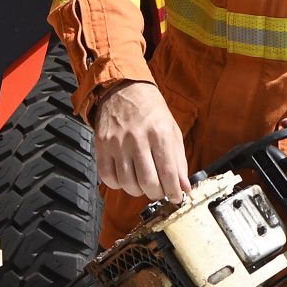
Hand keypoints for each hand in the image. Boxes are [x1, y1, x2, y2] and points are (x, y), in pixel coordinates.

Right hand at [91, 79, 190, 200]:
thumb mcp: (172, 130)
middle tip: (159, 191)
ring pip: (127, 183)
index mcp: (159, 134)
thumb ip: (178, 160)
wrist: (123, 89)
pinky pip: (107, 177)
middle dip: (156, 194)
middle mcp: (137, 139)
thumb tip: (184, 187)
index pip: (168, 173)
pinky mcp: (102, 145)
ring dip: (138, 191)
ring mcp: (117, 143)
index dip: (174, 192)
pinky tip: (125, 178)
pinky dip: (118, 184)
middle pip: (148, 183)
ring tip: (143, 184)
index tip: (176, 198)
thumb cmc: (150, 110)